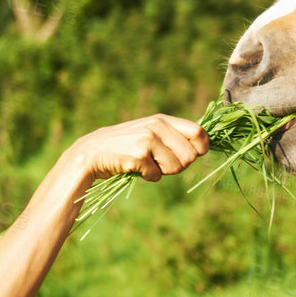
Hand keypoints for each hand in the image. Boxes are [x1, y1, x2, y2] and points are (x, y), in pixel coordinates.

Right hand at [69, 114, 210, 182]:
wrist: (93, 152)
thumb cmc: (125, 144)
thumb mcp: (149, 132)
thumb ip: (172, 135)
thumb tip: (203, 147)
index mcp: (162, 120)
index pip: (198, 132)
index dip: (201, 148)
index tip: (194, 155)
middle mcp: (156, 126)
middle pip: (190, 155)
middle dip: (179, 165)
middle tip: (162, 163)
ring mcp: (147, 140)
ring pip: (176, 168)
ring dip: (163, 172)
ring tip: (147, 163)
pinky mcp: (138, 156)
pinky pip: (156, 176)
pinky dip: (148, 177)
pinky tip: (135, 168)